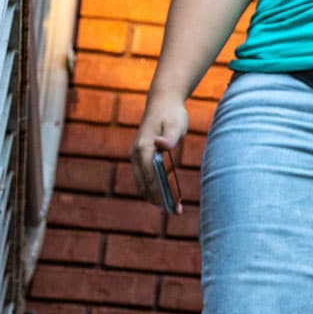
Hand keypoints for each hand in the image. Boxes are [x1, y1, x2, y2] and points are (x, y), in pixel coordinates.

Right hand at [130, 94, 190, 209]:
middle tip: (173, 212)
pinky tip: (165, 195)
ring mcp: (136, 155)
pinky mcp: (140, 156)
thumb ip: (170, 136)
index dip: (159, 192)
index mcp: (143, 147)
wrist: (162, 102)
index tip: (170, 205)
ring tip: (170, 208)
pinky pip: (144, 176)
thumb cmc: (171, 114)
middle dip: (157, 198)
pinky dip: (152, 187)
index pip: (150, 176)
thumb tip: (162, 144)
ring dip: (153, 195)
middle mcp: (136, 153)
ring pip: (142, 181)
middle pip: (144, 182)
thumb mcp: (176, 124)